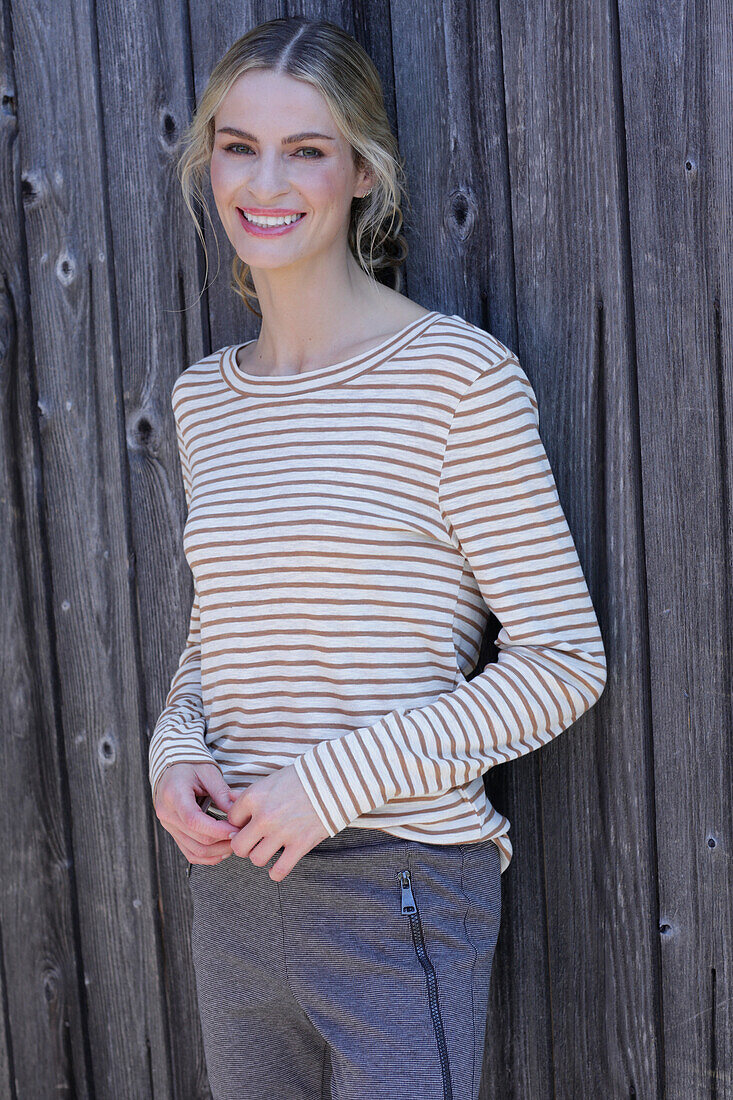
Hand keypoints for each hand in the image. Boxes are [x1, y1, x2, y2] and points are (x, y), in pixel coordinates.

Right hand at [154, 762, 238, 865]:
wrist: (172, 767)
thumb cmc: (190, 765)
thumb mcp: (209, 773)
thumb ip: (223, 794)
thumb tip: (238, 814)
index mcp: (174, 795)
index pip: (194, 821)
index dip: (217, 830)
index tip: (236, 830)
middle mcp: (167, 814)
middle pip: (196, 839)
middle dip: (222, 841)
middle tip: (241, 835)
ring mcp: (168, 825)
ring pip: (194, 850)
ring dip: (217, 852)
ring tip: (234, 843)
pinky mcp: (173, 832)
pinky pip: (189, 852)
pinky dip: (207, 856)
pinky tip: (222, 850)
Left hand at [227, 765, 330, 880]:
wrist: (335, 780)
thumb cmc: (302, 778)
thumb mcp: (271, 780)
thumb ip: (249, 793)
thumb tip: (229, 798)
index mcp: (254, 797)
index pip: (231, 820)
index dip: (238, 823)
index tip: (248, 823)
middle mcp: (264, 817)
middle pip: (238, 846)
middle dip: (244, 845)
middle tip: (254, 841)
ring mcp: (282, 832)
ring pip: (256, 859)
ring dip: (261, 856)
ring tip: (269, 849)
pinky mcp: (300, 844)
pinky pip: (279, 870)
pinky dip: (276, 872)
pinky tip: (278, 865)